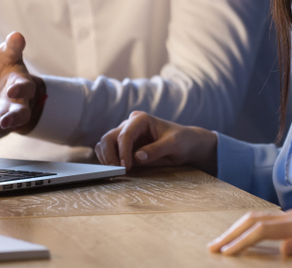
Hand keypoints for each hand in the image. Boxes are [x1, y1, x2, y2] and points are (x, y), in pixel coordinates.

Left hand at [0, 32, 42, 137]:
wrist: (3, 92)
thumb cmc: (7, 71)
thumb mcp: (9, 56)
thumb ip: (13, 47)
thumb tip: (16, 35)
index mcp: (23, 85)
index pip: (27, 87)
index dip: (21, 89)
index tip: (12, 89)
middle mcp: (17, 104)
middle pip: (21, 114)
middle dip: (14, 118)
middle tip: (6, 121)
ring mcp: (5, 117)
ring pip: (5, 127)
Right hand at [94, 111, 217, 173]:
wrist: (186, 144)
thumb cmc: (182, 141)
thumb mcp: (174, 145)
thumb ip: (156, 150)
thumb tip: (137, 157)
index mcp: (141, 119)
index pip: (125, 134)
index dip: (123, 151)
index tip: (126, 167)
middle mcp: (130, 124)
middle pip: (109, 138)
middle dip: (110, 155)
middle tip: (117, 171)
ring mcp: (125, 135)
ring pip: (105, 144)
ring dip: (106, 158)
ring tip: (116, 171)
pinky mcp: (124, 146)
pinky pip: (108, 151)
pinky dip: (107, 159)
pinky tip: (115, 169)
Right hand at [207, 198, 291, 255]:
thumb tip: (280, 249)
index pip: (260, 231)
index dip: (241, 242)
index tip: (224, 253)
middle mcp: (290, 216)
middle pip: (252, 221)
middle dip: (230, 234)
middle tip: (212, 247)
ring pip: (257, 217)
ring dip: (237, 228)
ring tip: (223, 241)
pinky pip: (265, 219)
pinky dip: (249, 225)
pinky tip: (247, 232)